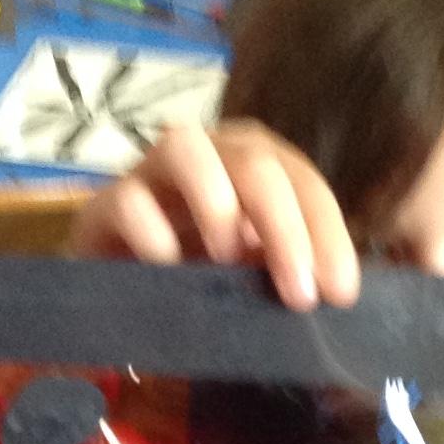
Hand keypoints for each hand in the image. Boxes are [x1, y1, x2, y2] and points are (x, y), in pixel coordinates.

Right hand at [72, 120, 359, 308]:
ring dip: (216, 204)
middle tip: (297, 296)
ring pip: (185, 146)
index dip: (327, 234)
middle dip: (285, 228)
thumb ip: (289, 274)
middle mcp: (208, 154)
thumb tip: (334, 294)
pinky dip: (154, 236)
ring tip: (226, 262)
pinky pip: (128, 202)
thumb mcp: (255, 277)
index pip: (303, 183)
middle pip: (255, 163)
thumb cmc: (199, 280)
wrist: (120, 293)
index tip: (339, 293)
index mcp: (255, 165)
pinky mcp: (104, 206)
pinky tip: (170, 271)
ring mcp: (151, 174)